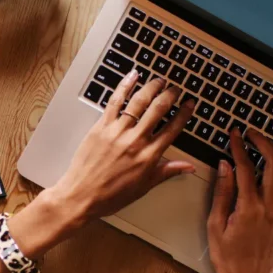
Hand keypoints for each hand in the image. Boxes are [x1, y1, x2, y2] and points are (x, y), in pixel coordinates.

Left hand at [49, 71, 195, 223]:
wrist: (82, 196)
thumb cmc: (111, 195)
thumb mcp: (144, 186)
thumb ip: (167, 171)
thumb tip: (188, 166)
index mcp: (149, 156)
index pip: (173, 128)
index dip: (184, 114)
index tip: (190, 104)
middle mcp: (135, 140)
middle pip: (159, 109)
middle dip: (170, 95)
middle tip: (175, 89)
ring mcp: (117, 131)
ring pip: (139, 101)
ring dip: (152, 87)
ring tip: (159, 80)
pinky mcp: (101, 126)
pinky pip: (115, 101)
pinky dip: (125, 85)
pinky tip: (133, 76)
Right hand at [207, 128, 272, 272]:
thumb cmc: (228, 257)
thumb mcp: (215, 224)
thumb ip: (222, 192)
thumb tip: (225, 166)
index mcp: (249, 210)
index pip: (246, 169)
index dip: (239, 148)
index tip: (235, 135)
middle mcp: (271, 210)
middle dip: (264, 144)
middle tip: (253, 134)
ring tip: (271, 144)